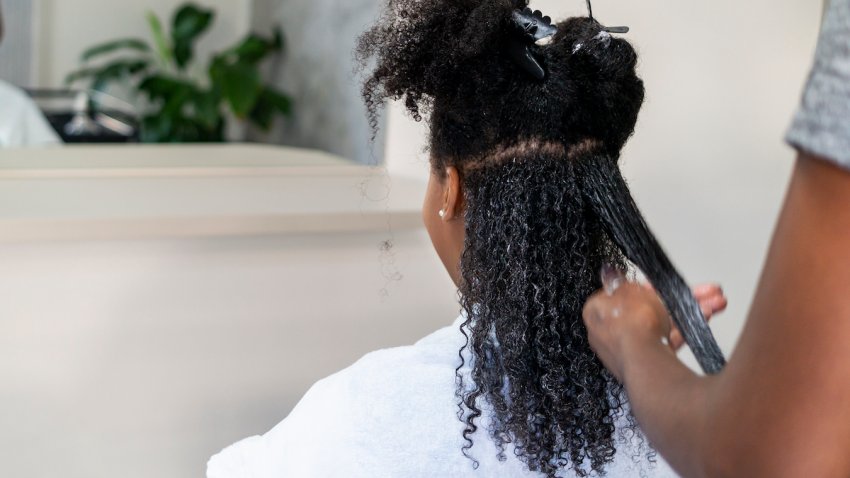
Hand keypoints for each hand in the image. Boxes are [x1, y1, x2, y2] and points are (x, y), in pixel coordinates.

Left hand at [583, 273, 726, 380]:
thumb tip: (611, 273)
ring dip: (690, 310)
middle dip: (679, 298)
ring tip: (717, 301)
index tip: (663, 283)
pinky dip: (685, 328)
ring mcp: (629, 350)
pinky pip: (668, 341)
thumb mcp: (630, 290)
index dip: (647, 286)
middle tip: (704, 291)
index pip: (623, 294)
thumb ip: (623, 282)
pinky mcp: (647, 364)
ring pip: (663, 323)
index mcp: (596, 312)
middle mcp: (609, 333)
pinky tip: (707, 315)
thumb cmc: (632, 323)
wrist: (645, 359)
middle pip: (648, 308)